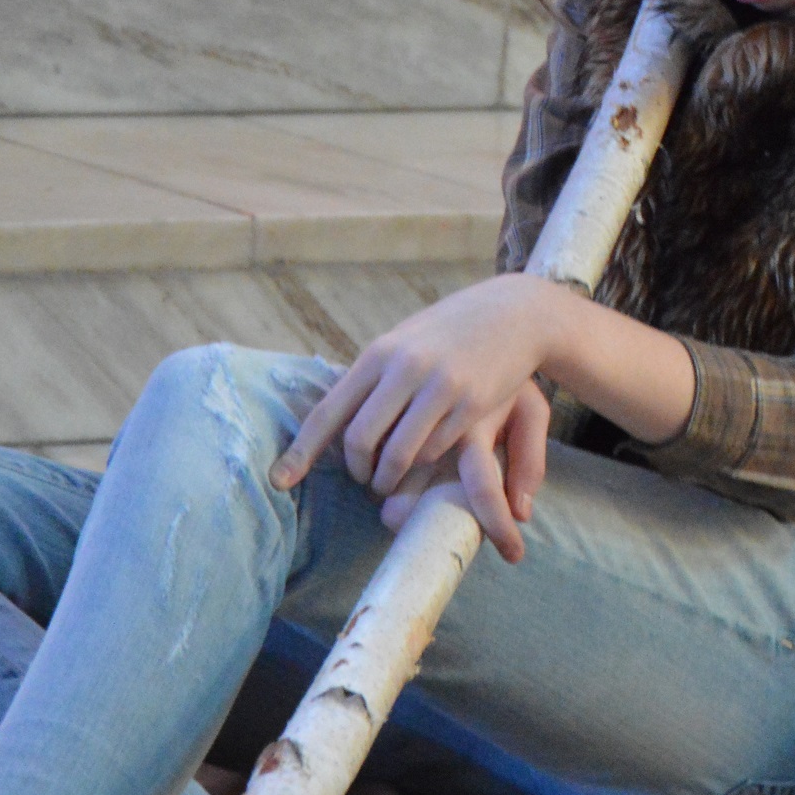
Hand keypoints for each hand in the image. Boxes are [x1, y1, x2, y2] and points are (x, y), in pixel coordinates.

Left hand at [271, 276, 561, 561]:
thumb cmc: (450, 331)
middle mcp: (405, 368)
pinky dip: (427, 461)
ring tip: (391, 481)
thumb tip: (334, 421)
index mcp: (379, 353)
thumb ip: (373, 377)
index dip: (300, 451)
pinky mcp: (473, 404)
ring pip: (400, 453)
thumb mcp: (405, 342)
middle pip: (361, 440)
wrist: (514, 313)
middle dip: (359, 471)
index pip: (329, 411)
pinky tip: (431, 457)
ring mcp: (440, 386)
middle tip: (365, 480)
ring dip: (390, 477)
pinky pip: (437, 449)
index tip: (279, 481)